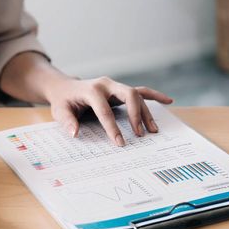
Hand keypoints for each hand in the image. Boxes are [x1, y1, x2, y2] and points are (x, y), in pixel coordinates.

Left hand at [46, 77, 172, 145]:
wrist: (65, 87)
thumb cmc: (64, 101)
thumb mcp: (60, 111)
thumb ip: (67, 121)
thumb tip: (75, 133)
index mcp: (91, 90)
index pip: (105, 110)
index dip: (112, 127)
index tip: (120, 143)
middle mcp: (106, 85)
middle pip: (128, 94)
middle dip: (135, 114)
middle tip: (139, 134)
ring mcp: (115, 86)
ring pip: (137, 95)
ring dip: (146, 112)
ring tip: (153, 130)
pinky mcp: (120, 90)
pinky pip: (141, 91)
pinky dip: (155, 96)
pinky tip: (168, 101)